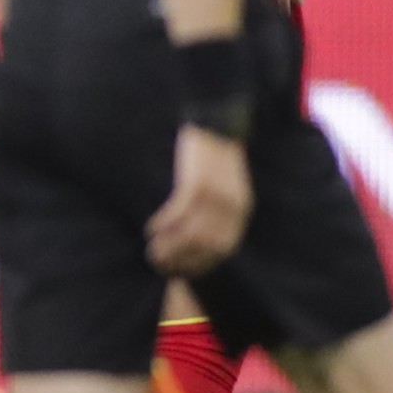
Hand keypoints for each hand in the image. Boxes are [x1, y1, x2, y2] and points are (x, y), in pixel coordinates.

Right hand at [146, 125, 251, 277]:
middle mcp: (233, 206)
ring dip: (170, 245)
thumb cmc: (213, 157)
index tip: (177, 271)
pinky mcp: (198, 181)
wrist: (217, 121)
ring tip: (152, 249)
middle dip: (181, 259)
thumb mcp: (223, 187)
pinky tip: (151, 227)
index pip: (222, 250)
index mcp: (241, 211)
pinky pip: (179, 210)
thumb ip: (214, 212)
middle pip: (207, 246)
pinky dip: (164, 223)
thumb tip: (190, 238)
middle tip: (159, 263)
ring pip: (192, 232)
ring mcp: (216, 194)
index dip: (199, 264)